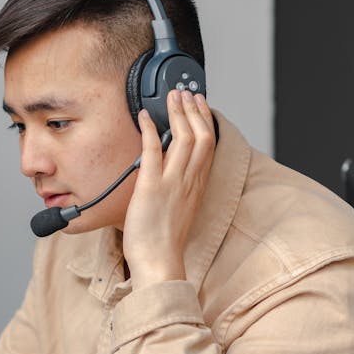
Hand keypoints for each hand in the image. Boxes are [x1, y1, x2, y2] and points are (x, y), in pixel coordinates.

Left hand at [122, 89, 215, 290]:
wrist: (158, 261)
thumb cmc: (163, 242)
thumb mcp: (179, 209)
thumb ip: (177, 188)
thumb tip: (166, 170)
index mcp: (197, 186)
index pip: (208, 145)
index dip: (205, 121)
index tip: (200, 105)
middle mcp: (189, 181)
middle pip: (200, 136)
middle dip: (194, 109)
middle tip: (186, 92)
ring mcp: (172, 183)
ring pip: (183, 138)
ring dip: (177, 113)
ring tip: (172, 97)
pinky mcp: (152, 187)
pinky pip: (153, 151)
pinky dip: (150, 130)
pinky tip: (146, 117)